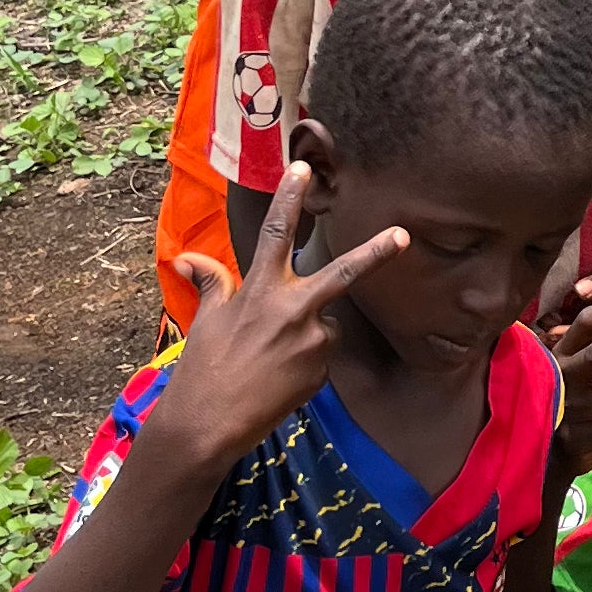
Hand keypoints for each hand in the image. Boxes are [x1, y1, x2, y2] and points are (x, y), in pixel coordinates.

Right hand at [150, 166, 410, 483]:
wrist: (208, 425)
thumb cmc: (202, 369)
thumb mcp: (205, 320)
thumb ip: (213, 284)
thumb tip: (188, 259)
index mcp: (259, 290)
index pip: (275, 233)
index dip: (289, 198)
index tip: (302, 167)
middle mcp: (291, 310)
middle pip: (342, 273)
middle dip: (376, 253)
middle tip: (403, 235)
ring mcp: (311, 341)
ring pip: (324, 324)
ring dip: (307, 336)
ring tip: (271, 363)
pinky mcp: (321, 371)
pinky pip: (320, 357)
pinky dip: (305, 365)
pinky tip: (279, 382)